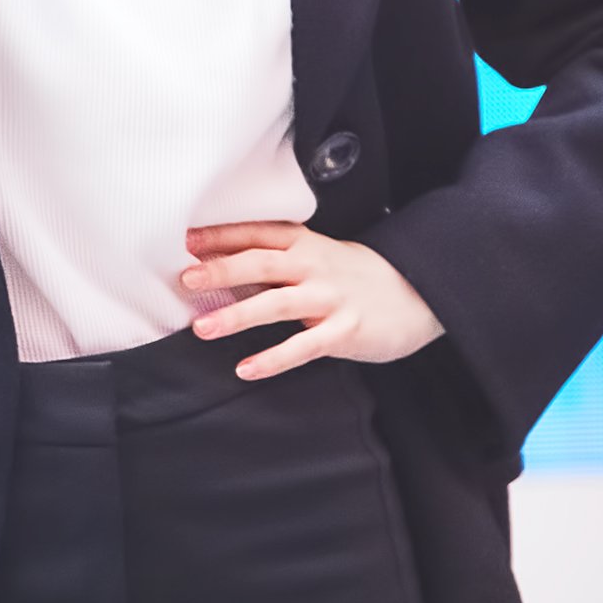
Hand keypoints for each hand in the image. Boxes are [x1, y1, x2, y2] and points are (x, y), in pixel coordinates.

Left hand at [180, 220, 443, 379]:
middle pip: (260, 264)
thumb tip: (218, 265)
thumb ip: (276, 259)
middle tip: (186, 278)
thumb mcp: (316, 256)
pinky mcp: (344, 331)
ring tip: (203, 327)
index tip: (186, 240)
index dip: (220, 236)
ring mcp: (329, 299)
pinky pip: (303, 347)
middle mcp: (313, 267)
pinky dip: (274, 358)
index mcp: (302, 244)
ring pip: (276, 304)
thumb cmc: (353, 275)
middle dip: (221, 270)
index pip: (256, 234)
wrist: (416, 291)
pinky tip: (247, 368)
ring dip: (237, 315)